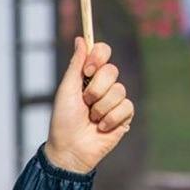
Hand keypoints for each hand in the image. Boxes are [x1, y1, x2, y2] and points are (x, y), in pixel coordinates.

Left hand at [44, 39, 134, 173]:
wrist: (69, 150)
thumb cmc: (63, 121)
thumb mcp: (66, 90)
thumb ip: (75, 65)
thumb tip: (80, 39)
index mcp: (89, 77)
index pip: (103, 53)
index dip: (98, 57)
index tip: (87, 70)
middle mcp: (104, 86)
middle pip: (112, 71)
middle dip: (95, 89)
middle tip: (85, 102)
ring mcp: (115, 101)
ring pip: (119, 90)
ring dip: (101, 107)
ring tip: (91, 119)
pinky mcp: (124, 116)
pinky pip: (126, 106)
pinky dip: (110, 118)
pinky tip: (101, 128)